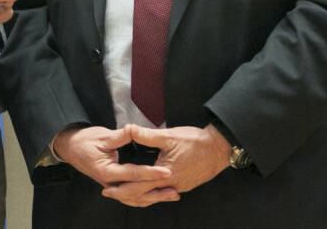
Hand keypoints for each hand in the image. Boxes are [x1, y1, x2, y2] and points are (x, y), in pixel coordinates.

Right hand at [53, 126, 171, 203]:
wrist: (70, 148)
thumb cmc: (84, 141)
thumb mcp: (102, 136)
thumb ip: (121, 136)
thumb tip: (134, 130)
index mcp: (106, 170)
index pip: (133, 174)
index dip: (151, 173)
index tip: (166, 171)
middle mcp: (109, 183)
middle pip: (136, 192)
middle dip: (157, 191)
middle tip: (174, 189)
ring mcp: (111, 186)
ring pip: (134, 198)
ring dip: (153, 197)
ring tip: (171, 194)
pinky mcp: (114, 185)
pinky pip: (130, 196)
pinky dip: (144, 197)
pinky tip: (156, 195)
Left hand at [102, 124, 230, 206]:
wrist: (219, 148)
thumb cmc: (196, 141)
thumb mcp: (168, 136)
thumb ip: (146, 135)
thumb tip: (129, 129)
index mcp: (165, 173)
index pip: (138, 186)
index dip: (121, 188)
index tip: (107, 188)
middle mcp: (172, 184)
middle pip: (144, 195)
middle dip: (125, 195)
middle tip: (108, 193)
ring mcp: (180, 186)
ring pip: (154, 196)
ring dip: (138, 195)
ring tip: (123, 192)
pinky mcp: (185, 184)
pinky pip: (164, 193)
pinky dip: (152, 193)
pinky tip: (146, 189)